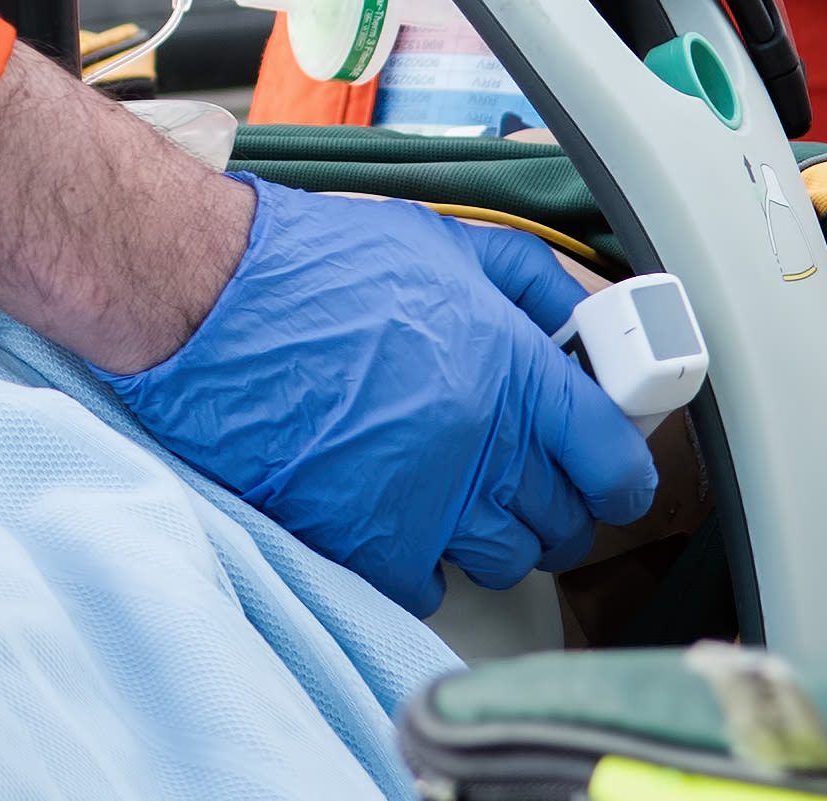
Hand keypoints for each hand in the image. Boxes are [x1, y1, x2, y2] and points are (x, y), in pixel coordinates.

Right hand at [104, 178, 659, 612]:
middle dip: (558, 501)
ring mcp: (426, 500)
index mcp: (510, 366)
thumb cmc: (309, 265)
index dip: (623, 472)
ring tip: (459, 494)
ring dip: (495, 534)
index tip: (612, 471)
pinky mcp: (366, 539)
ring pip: (509, 559)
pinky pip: (432, 586)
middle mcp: (481, 441)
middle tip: (528, 474)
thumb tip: (580, 323)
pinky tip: (402, 518)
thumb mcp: (438, 239)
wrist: (204, 297)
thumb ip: (526, 281)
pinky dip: (425, 562)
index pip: (615, 457)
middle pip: (567, 519)